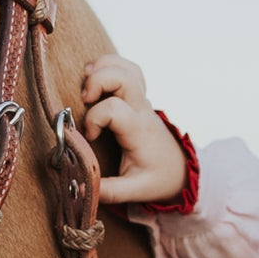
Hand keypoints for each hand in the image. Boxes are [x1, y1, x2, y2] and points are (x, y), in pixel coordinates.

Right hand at [80, 54, 187, 207]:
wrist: (179, 169)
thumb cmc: (157, 177)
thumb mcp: (135, 190)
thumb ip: (109, 191)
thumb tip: (78, 190)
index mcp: (138, 130)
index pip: (114, 109)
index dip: (95, 119)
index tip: (90, 137)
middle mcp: (141, 110)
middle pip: (123, 76)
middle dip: (98, 80)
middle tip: (85, 99)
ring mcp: (141, 100)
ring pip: (126, 67)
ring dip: (103, 68)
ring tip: (88, 88)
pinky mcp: (137, 97)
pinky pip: (127, 69)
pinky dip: (109, 66)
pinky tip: (95, 82)